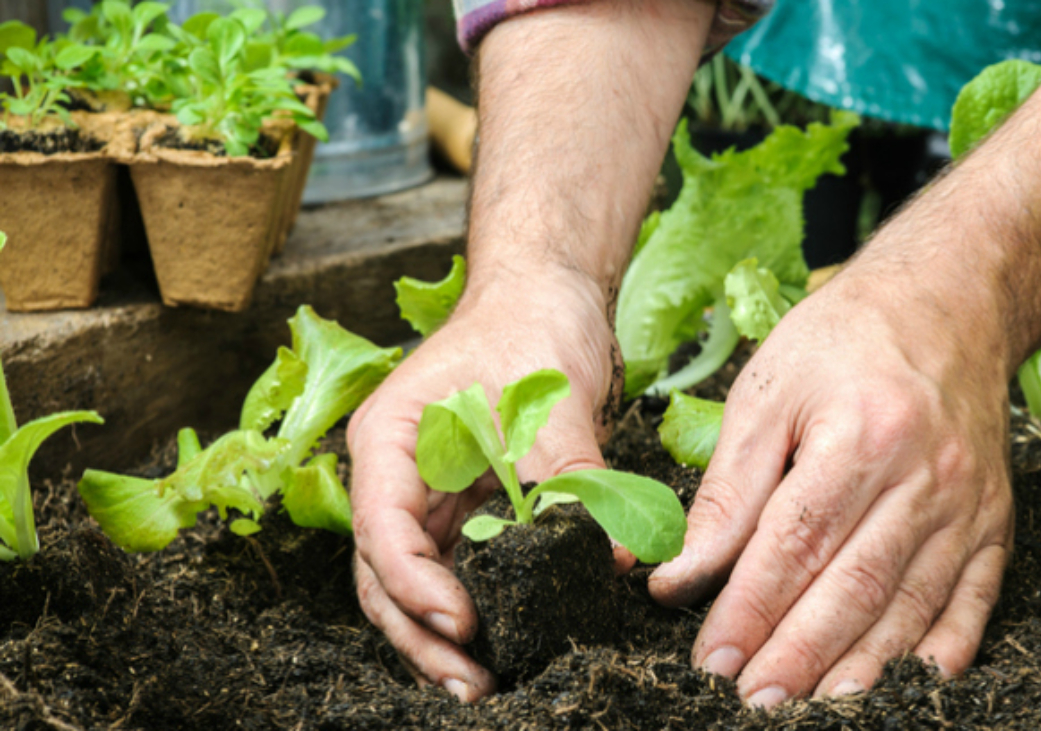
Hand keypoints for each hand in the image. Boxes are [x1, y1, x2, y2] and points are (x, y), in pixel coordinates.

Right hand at [347, 267, 620, 700]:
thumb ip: (574, 476)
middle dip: (422, 635)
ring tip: (484, 685)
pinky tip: (508, 646)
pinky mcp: (469, 513)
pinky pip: (464, 572)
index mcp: (390, 439)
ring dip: (443, 638)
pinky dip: (481, 609)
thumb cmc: (534, 325)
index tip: (463, 622)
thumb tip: (610, 554)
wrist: (548, 297)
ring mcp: (430, 499)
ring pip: (417, 586)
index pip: (382, 527)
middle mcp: (398, 478)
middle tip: (471, 684)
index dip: (415, 584)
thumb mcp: (552, 396)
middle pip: (386, 575)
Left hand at [649, 258, 1014, 705]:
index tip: (711, 659)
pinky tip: (909, 687)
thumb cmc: (843, 340)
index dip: (750, 611)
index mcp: (860, 435)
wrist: (946, 302)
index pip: (794, 546)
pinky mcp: (995, 520)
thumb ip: (728, 489)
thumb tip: (681, 574)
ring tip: (814, 710)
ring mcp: (969, 504)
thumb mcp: (767, 392)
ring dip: (861, 669)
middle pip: (854, 587)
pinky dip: (943, 651)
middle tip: (753, 703)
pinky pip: (974, 600)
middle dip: (798, 655)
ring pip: (911, 606)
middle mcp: (924, 477)